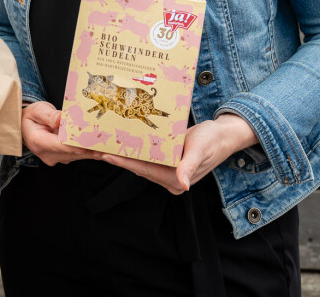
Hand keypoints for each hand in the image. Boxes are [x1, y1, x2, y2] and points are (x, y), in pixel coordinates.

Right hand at [21, 101, 101, 165]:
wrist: (26, 127)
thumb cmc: (32, 117)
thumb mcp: (37, 110)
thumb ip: (49, 116)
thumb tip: (60, 120)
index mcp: (38, 142)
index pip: (59, 145)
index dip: (75, 145)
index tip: (90, 143)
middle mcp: (47, 154)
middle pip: (72, 152)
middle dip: (91, 148)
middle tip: (109, 145)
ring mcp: (55, 158)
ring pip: (78, 156)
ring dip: (94, 151)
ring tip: (112, 149)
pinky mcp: (63, 158)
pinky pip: (79, 156)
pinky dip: (92, 152)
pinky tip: (107, 151)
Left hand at [100, 113, 258, 194]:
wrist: (224, 135)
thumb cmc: (213, 140)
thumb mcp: (199, 150)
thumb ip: (189, 167)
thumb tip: (183, 185)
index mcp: (176, 179)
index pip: (144, 170)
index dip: (124, 163)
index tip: (106, 155)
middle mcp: (170, 179)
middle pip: (139, 168)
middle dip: (118, 158)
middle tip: (96, 149)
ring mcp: (168, 172)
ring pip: (141, 163)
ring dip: (124, 154)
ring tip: (103, 145)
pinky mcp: (168, 163)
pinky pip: (147, 157)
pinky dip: (134, 150)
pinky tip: (121, 142)